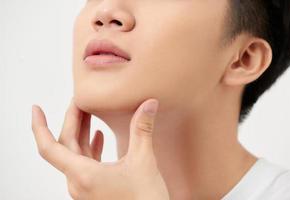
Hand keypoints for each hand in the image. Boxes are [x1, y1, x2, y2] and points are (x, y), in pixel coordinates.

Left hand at [31, 98, 168, 199]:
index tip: (36, 109)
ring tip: (89, 113)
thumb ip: (142, 130)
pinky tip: (98, 137)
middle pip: (65, 145)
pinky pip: (84, 164)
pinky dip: (89, 148)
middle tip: (79, 100)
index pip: (49, 148)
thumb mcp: (143, 161)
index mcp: (84, 175)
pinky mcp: (94, 189)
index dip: (39, 126)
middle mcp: (79, 183)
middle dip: (71, 120)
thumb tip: (149, 104)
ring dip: (81, 133)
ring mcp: (85, 187)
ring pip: (75, 155)